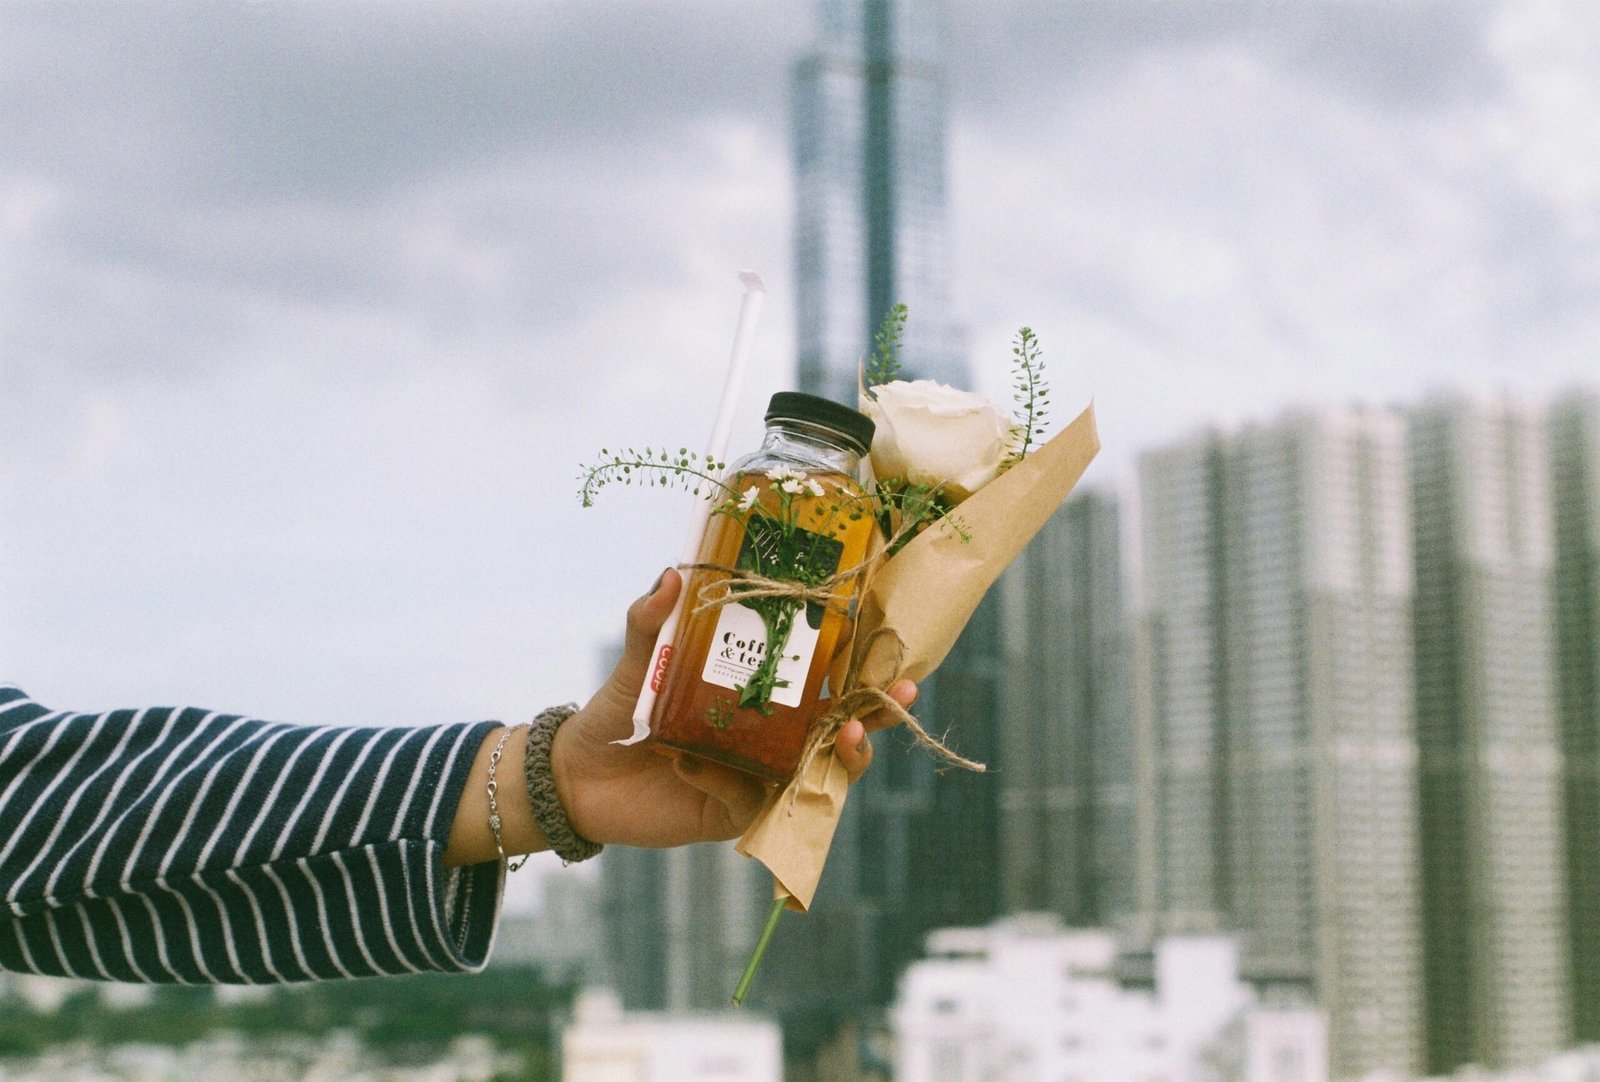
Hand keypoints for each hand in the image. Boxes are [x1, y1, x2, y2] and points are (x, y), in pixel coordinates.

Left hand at [550, 569, 915, 847]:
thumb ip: (652, 623)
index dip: (864, 674)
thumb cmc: (617, 713)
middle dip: (873, 718)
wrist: (575, 774)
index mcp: (760, 698)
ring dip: (837, 757)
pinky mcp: (730, 815)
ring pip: (814, 776)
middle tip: (893, 697)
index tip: (897, 658)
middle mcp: (768, 740)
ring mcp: (755, 780)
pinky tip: (689, 763)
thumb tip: (671, 573)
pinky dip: (726, 781)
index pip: (824, 684)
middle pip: (837, 733)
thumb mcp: (638, 663)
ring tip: (844, 735)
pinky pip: (749, 800)